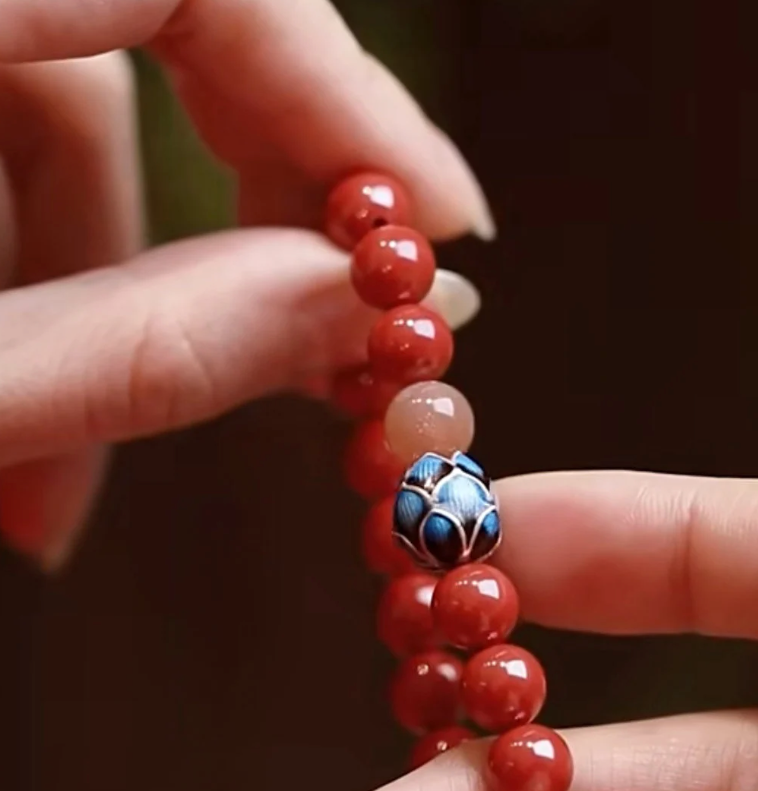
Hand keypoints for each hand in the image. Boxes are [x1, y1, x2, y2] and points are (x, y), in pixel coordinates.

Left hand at [0, 0, 489, 569]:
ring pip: (69, 104)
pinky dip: (43, 292)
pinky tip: (28, 433)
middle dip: (250, 214)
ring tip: (73, 498)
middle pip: (151, 29)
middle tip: (319, 359)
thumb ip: (135, 347)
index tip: (436, 223)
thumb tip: (353, 312)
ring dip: (116, 305)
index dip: (342, 88)